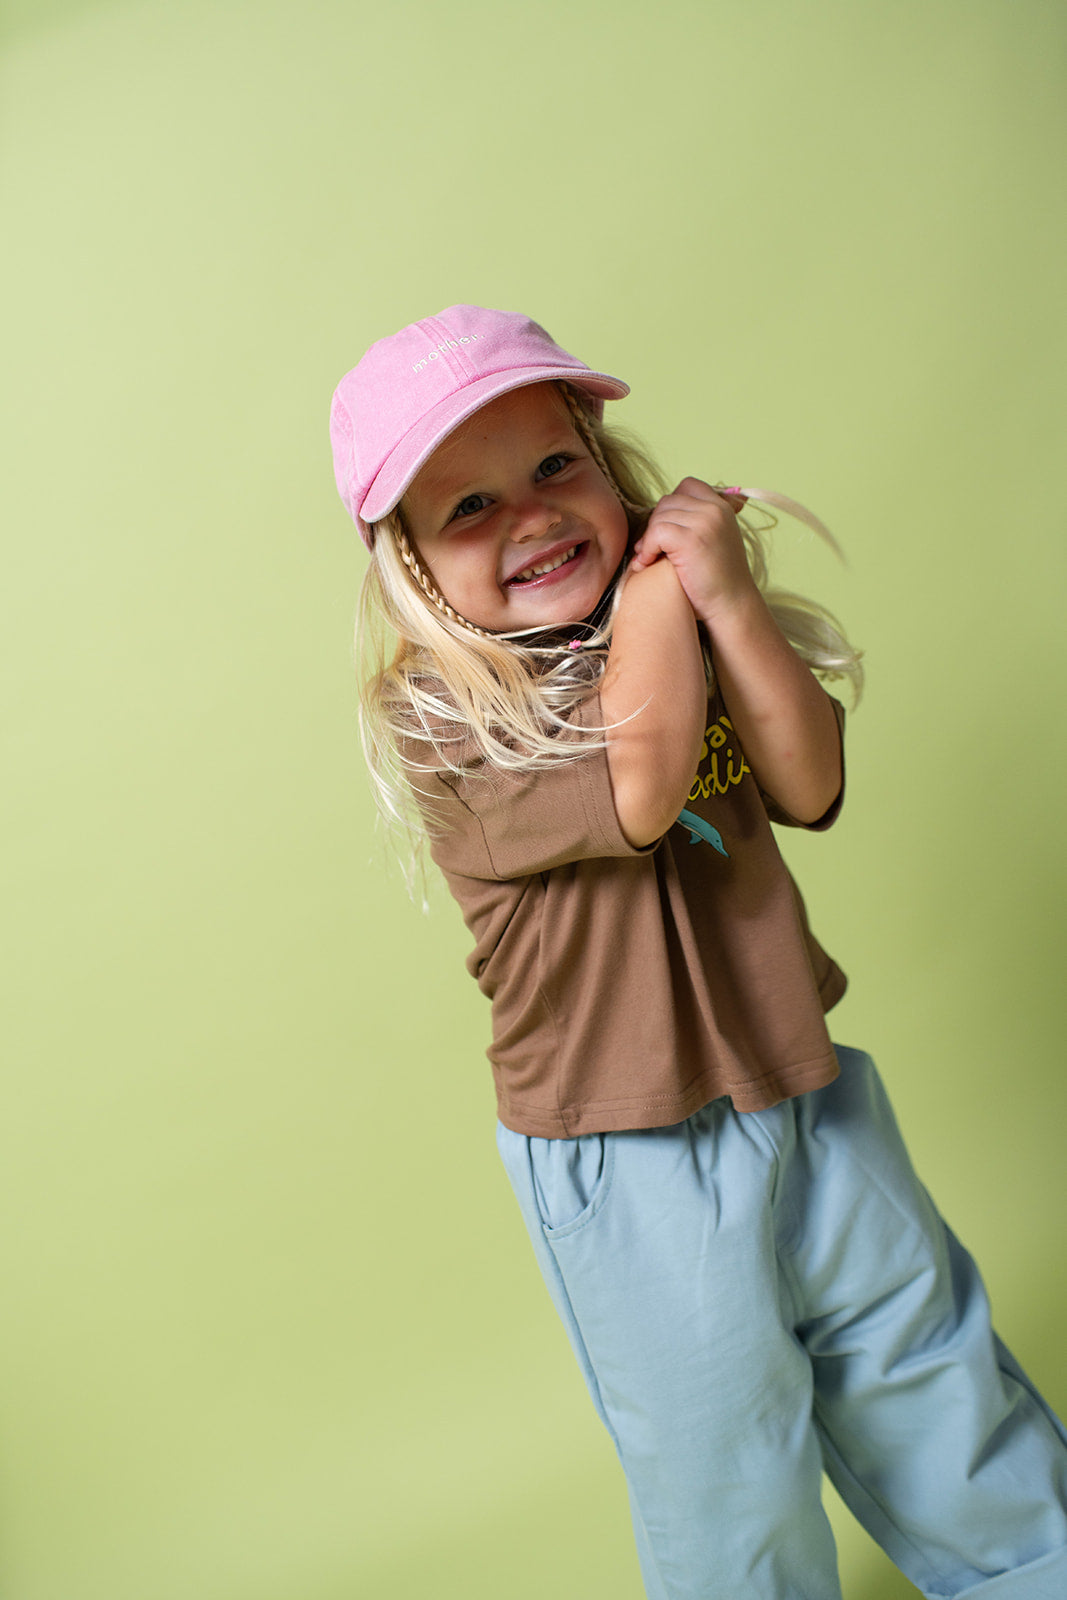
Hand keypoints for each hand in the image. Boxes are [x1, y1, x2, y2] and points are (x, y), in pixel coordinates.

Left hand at [629, 479, 754, 625]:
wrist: (731, 606)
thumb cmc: (718, 581)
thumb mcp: (716, 540)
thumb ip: (699, 521)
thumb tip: (664, 511)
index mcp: (722, 507)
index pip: (687, 486)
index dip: (671, 506)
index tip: (667, 532)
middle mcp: (715, 510)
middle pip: (668, 501)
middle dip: (655, 524)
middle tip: (650, 549)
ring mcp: (705, 522)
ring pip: (659, 516)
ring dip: (648, 539)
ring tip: (648, 558)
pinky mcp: (692, 539)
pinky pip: (656, 532)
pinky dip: (647, 548)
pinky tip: (647, 563)